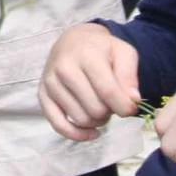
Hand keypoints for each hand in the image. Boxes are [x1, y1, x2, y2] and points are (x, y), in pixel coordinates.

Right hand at [39, 24, 139, 142]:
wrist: (72, 40)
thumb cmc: (101, 48)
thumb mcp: (123, 52)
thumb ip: (130, 75)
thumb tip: (132, 100)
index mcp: (86, 55)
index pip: (108, 92)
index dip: (125, 107)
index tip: (130, 107)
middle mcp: (64, 68)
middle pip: (95, 110)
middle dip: (109, 111)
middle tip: (111, 101)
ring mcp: (51, 82)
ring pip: (81, 120)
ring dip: (96, 121)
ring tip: (100, 105)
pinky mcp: (43, 95)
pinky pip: (59, 125)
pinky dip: (78, 134)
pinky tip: (92, 132)